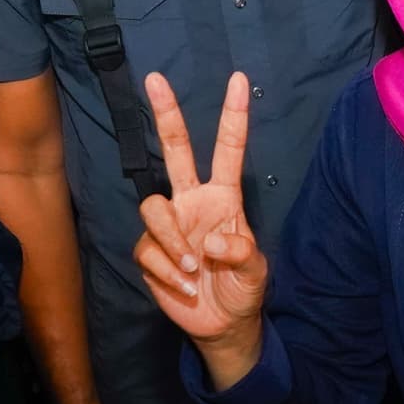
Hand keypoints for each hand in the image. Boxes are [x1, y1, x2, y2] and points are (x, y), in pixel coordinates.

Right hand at [132, 71, 269, 385]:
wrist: (222, 324)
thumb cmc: (243, 289)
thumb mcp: (256, 272)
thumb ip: (241, 253)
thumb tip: (208, 242)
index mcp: (224, 197)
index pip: (228, 150)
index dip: (233, 115)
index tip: (237, 78)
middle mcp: (192, 201)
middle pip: (175, 150)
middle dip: (166, 114)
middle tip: (156, 78)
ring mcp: (169, 225)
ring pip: (153, 207)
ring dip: (172, 241)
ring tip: (193, 270)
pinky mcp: (150, 252)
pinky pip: (148, 249)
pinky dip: (167, 272)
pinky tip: (184, 287)